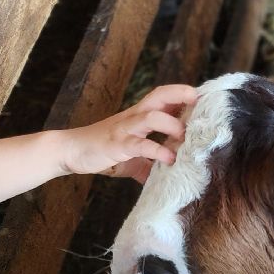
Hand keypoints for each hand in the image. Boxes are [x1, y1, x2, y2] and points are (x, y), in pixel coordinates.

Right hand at [58, 83, 198, 176]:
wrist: (70, 151)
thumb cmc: (102, 151)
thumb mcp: (132, 158)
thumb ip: (150, 164)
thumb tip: (167, 179)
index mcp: (139, 116)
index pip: (163, 96)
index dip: (182, 94)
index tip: (203, 99)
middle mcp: (134, 118)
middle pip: (160, 95)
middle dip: (181, 94)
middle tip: (199, 102)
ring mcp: (125, 130)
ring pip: (152, 116)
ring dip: (173, 124)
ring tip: (186, 137)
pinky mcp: (117, 145)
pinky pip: (140, 144)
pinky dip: (157, 150)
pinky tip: (170, 159)